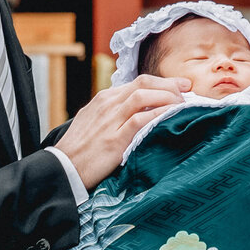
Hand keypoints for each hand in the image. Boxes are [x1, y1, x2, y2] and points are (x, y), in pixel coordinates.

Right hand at [57, 74, 190, 189]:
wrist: (62, 167)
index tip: (180, 87)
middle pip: (144, 83)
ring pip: (144, 96)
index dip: (163, 82)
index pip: (139, 82)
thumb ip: (114, 114)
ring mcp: (111, 120)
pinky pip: (141, 120)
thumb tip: (139, 113)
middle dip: (170, 85)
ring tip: (182, 106)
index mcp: (104, 99)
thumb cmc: (79, 149)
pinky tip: (172, 118)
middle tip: (187, 92)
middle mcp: (108, 104)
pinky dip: (160, 115)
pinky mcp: (114, 139)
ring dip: (168, 98)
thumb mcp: (94, 122)